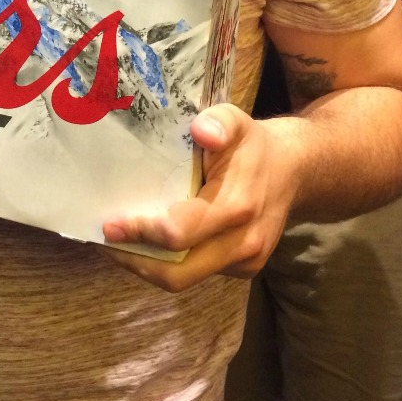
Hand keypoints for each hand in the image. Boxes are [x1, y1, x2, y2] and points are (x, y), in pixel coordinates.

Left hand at [102, 102, 297, 290]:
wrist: (293, 169)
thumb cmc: (252, 145)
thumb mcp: (237, 121)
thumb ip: (219, 122)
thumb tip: (201, 130)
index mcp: (237, 207)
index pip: (178, 236)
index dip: (140, 234)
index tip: (110, 225)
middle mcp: (243, 242)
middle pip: (178, 275)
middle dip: (136, 262)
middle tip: (108, 243)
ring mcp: (246, 261)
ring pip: (185, 280)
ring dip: (149, 266)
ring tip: (122, 246)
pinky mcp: (245, 270)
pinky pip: (199, 274)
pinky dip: (172, 263)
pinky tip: (154, 244)